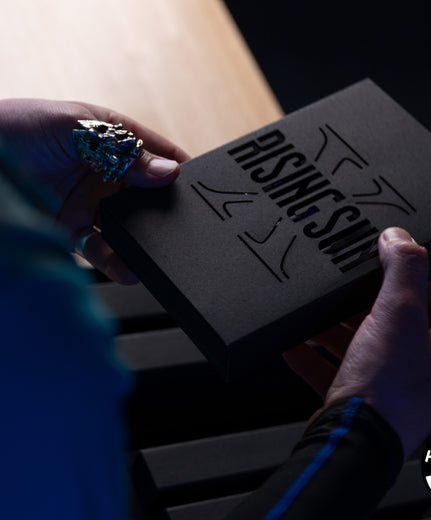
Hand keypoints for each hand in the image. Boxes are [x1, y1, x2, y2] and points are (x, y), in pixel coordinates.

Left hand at [0, 99, 188, 283]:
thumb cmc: (15, 128)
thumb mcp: (74, 127)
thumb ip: (122, 149)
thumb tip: (166, 172)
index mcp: (112, 140)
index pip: (157, 155)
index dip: (178, 170)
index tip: (198, 187)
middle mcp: (107, 173)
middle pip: (149, 195)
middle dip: (165, 209)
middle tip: (180, 224)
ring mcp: (92, 203)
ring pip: (130, 226)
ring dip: (144, 240)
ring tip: (158, 252)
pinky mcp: (74, 230)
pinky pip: (103, 248)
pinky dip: (117, 260)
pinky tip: (128, 268)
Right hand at [284, 227, 430, 458]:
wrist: (352, 443)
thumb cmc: (385, 388)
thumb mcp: (398, 313)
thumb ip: (402, 269)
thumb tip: (400, 238)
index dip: (420, 284)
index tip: (390, 274)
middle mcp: (425, 374)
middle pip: (398, 325)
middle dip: (365, 306)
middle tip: (345, 293)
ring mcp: (392, 390)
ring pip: (364, 348)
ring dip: (335, 330)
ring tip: (313, 316)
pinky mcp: (361, 402)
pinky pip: (336, 372)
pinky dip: (315, 357)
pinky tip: (294, 344)